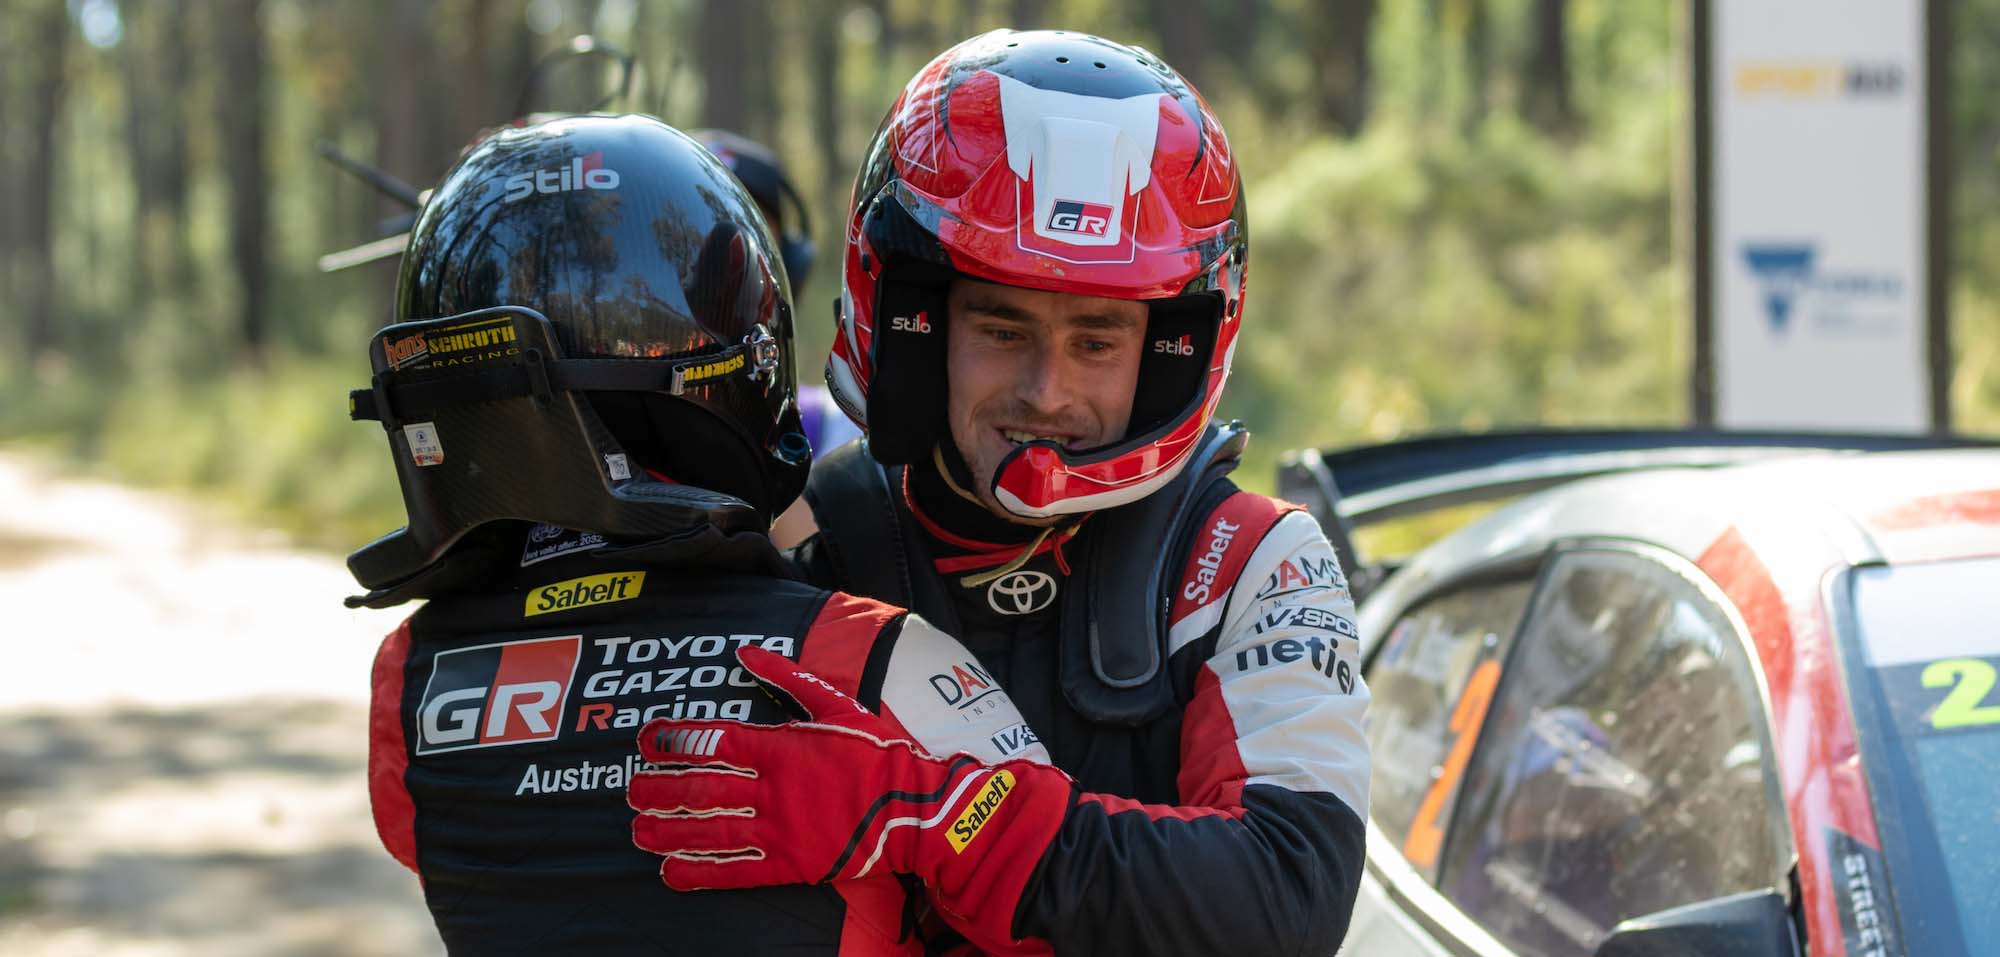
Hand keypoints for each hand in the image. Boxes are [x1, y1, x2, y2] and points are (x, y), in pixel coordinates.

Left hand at [630, 646, 1069, 948]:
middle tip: (629, 790)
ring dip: (669, 831)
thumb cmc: (877, 753)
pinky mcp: (791, 864)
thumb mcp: (838, 704)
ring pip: (711, 830)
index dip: (675, 741)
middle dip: (660, 788)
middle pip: (702, 788)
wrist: (914, 810)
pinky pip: (736, 872)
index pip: (715, 742)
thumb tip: (746, 652)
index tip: (646, 742)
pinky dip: (701, 873)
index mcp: (783, 747)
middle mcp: (774, 789)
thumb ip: (788, 677)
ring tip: (638, 831)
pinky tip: (671, 873)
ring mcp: (780, 829)